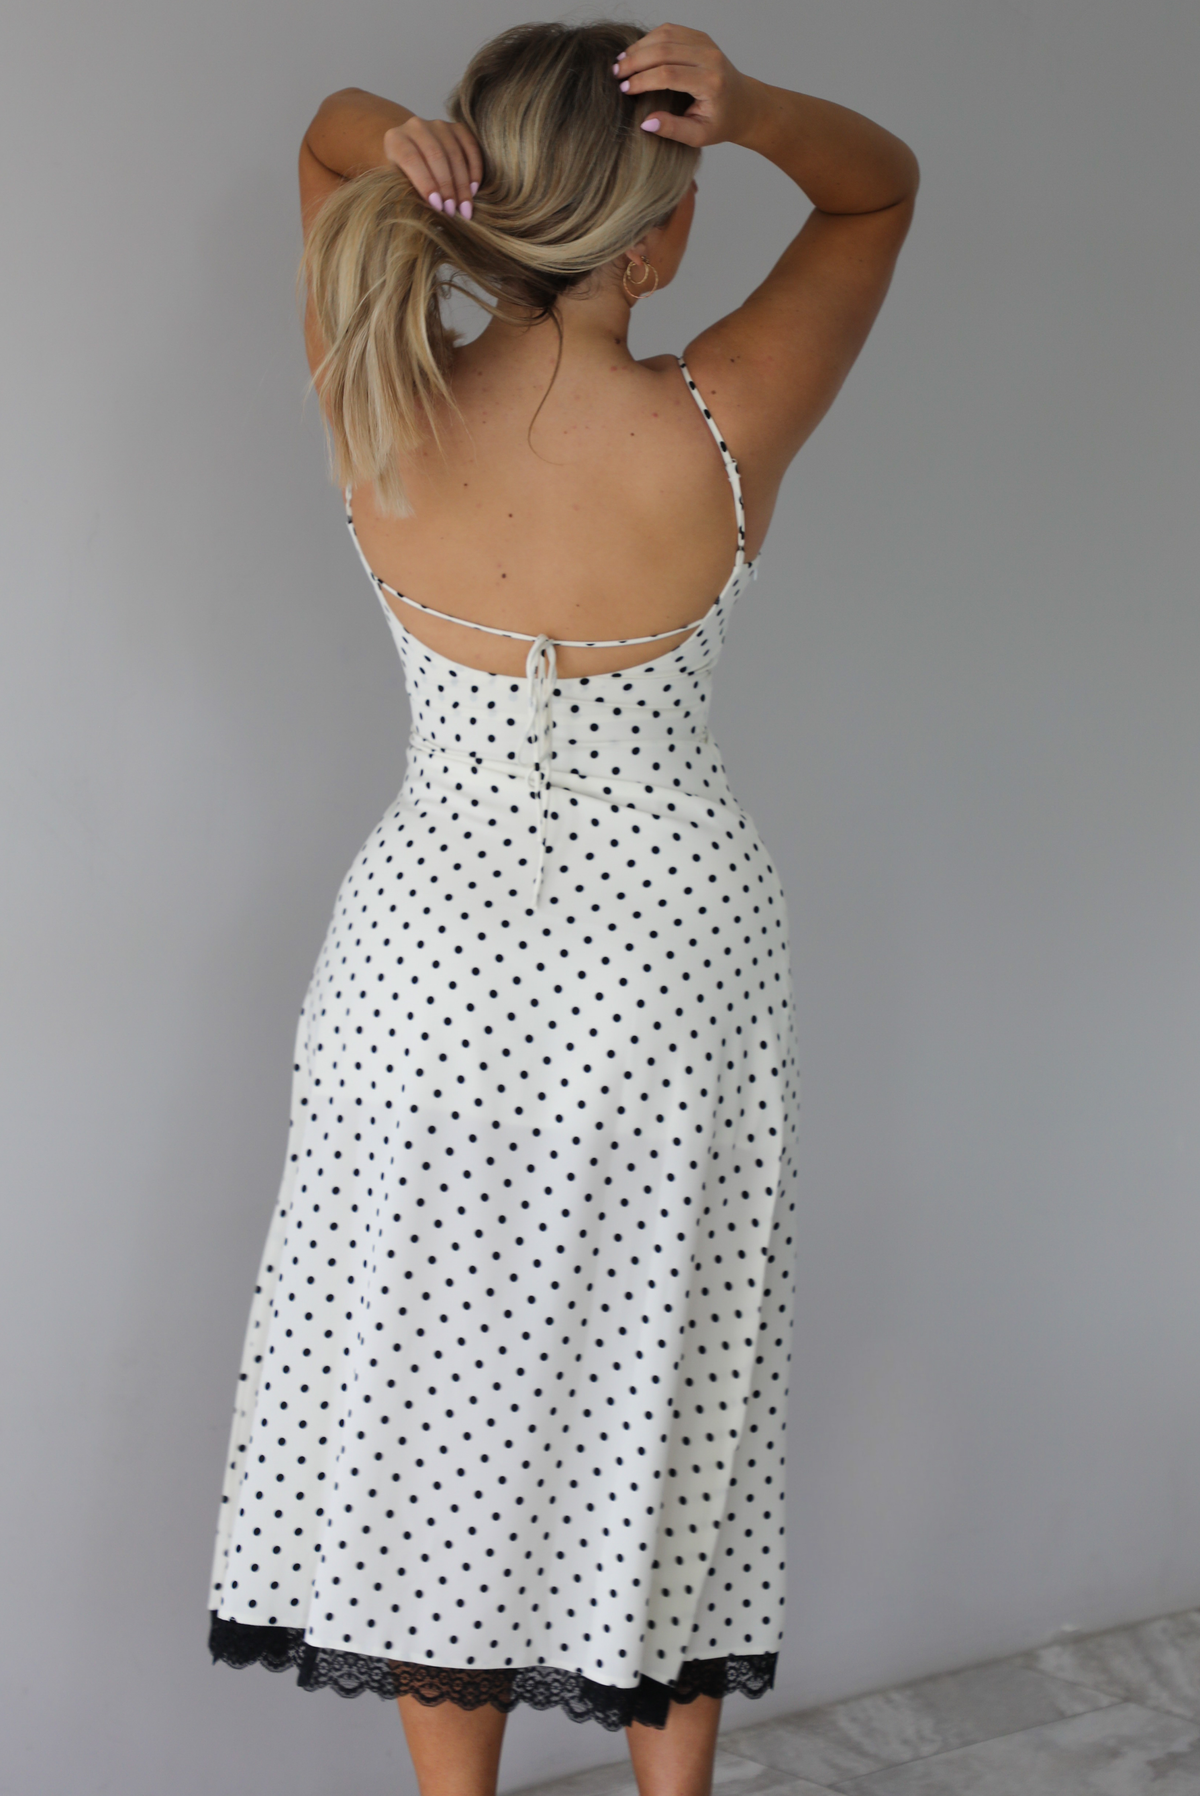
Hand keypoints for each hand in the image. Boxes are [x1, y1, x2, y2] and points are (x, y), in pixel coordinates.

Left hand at [382, 115, 482, 217]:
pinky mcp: (456, 127)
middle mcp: (416, 126)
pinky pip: (471, 147)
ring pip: (455, 154)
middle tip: (452, 212)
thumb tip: (428, 215)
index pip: (411, 159)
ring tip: (465, 208)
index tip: (437, 207)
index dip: (425, 184)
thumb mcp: (397, 183)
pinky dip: (475, 169)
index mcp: (395, 139)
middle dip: (447, 187)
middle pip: (436, 156)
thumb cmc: (401, 174)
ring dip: (462, 184)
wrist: (411, 150)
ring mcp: (438, 125)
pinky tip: (474, 189)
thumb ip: (408, 192)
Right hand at [612, 24, 755, 147]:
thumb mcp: (699, 136)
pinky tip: (636, 53)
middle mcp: (710, 58)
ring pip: (665, 35)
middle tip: (615, 74)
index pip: (668, 74)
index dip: (642, 80)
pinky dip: (649, 39)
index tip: (624, 90)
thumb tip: (645, 122)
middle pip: (664, 50)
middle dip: (635, 61)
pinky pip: (670, 30)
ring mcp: (706, 43)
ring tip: (621, 62)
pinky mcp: (700, 37)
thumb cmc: (720, 123)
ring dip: (639, 47)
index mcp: (710, 83)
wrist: (745, 104)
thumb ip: (673, 130)